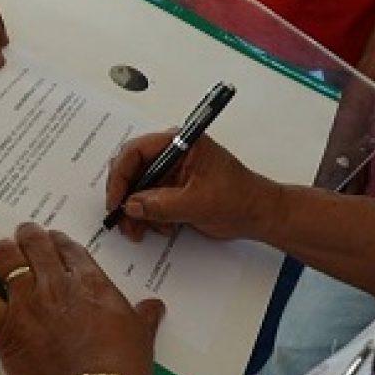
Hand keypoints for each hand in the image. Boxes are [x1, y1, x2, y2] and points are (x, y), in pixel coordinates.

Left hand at [0, 223, 163, 374]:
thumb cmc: (123, 368)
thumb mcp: (141, 337)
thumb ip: (144, 316)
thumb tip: (154, 306)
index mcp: (89, 282)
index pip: (68, 247)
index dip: (57, 241)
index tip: (53, 243)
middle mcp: (54, 284)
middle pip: (34, 244)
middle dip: (28, 236)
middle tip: (25, 238)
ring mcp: (26, 303)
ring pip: (5, 259)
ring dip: (3, 253)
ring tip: (3, 254)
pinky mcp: (3, 327)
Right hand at [105, 132, 281, 242]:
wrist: (258, 215)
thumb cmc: (239, 198)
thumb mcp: (198, 202)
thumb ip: (162, 204)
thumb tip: (131, 205)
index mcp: (180, 143)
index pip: (136, 151)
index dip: (121, 176)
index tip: (116, 201)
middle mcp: (172, 153)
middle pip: (132, 169)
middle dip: (126, 197)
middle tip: (122, 220)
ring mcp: (172, 172)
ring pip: (138, 188)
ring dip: (136, 211)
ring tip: (139, 231)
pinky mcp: (172, 189)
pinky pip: (149, 201)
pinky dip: (149, 217)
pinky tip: (162, 228)